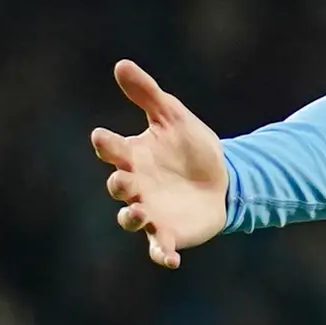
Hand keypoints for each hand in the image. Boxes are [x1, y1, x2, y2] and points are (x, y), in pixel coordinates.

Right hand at [92, 59, 229, 268]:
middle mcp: (136, 185)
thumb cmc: (191, 146)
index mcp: (132, 156)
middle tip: (123, 180)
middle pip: (118, 187)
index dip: (106, 144)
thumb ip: (147, 94)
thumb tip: (121, 64)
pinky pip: (160, 248)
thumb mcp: (172, 116)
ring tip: (138, 215)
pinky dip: (162, 255)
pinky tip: (171, 260)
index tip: (102, 137)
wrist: (223, 178)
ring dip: (131, 218)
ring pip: (131, 218)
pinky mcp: (169, 234)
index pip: (111, 149)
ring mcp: (150, 212)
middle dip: (118, 184)